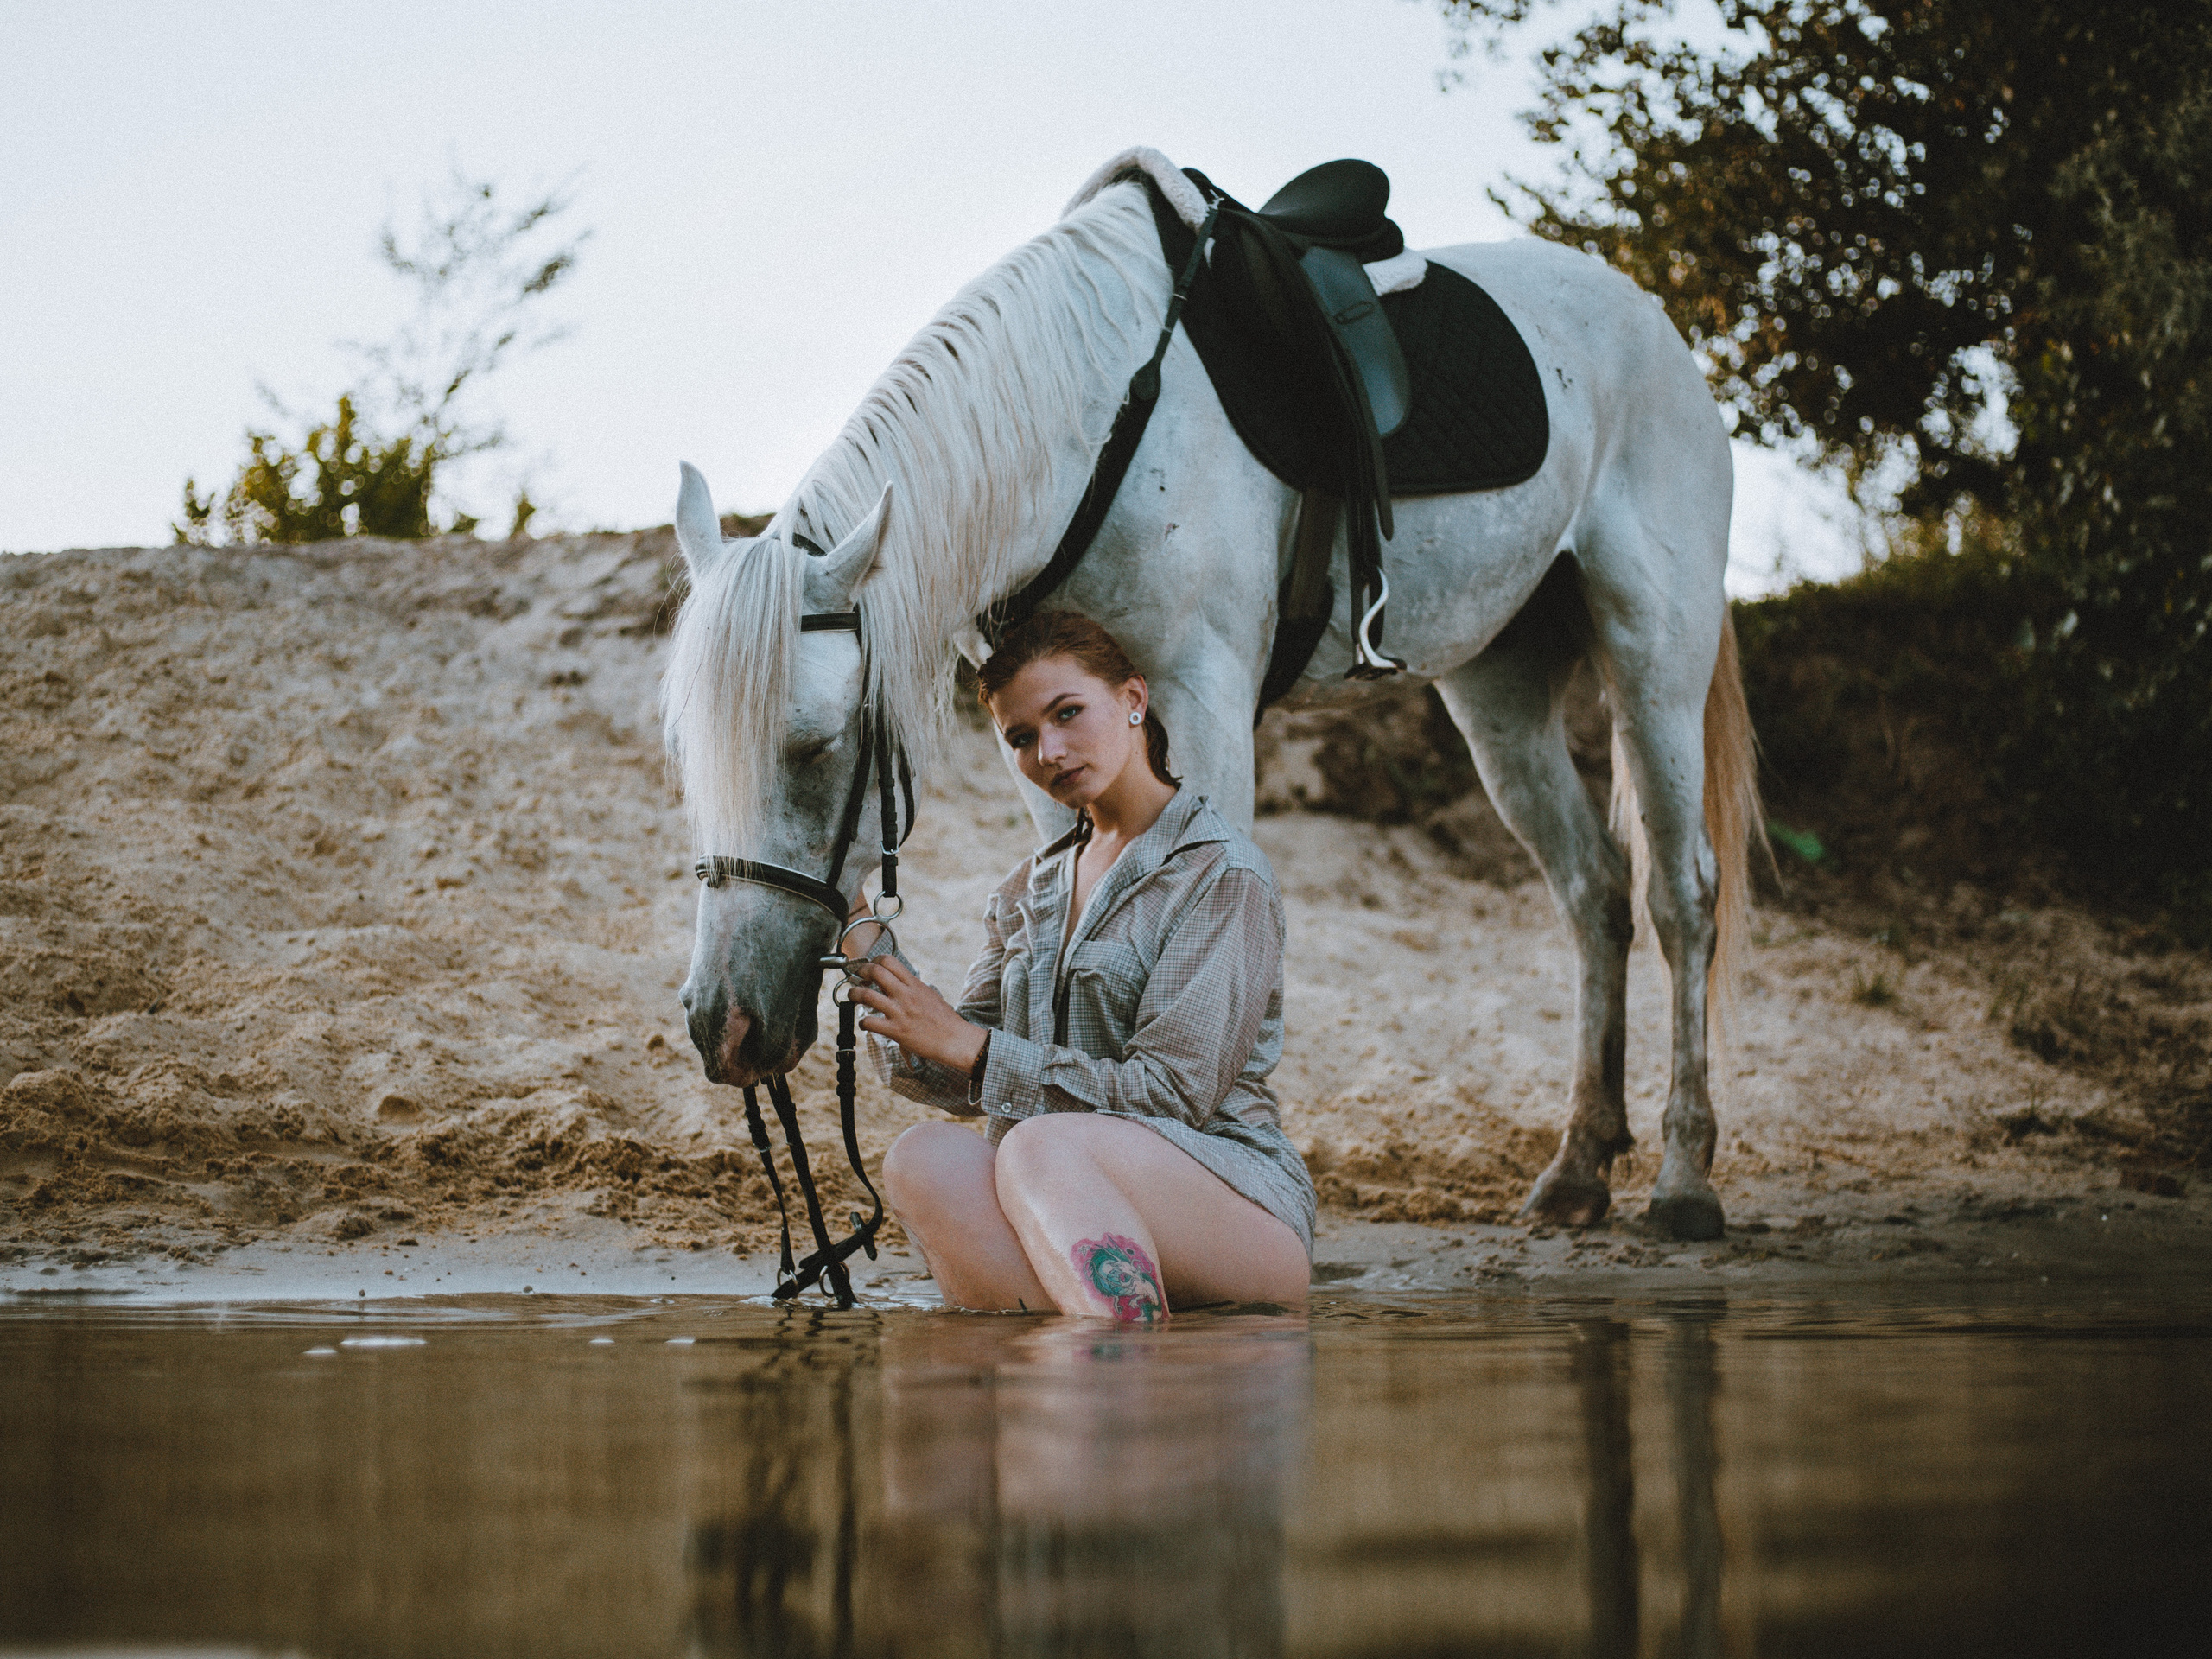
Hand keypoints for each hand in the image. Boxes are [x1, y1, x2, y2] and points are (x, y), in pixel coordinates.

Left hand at [848, 955, 987, 1073]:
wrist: (955, 1040)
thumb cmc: (945, 1020)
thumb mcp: (929, 995)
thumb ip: (912, 988)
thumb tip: (897, 983)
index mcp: (914, 984)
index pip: (889, 961)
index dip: (875, 961)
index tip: (871, 968)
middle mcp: (906, 995)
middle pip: (875, 972)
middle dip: (861, 972)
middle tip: (858, 978)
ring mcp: (900, 1012)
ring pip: (867, 995)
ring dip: (854, 994)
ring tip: (852, 997)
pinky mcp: (896, 1031)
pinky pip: (870, 1022)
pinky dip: (862, 1022)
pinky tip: (866, 1023)